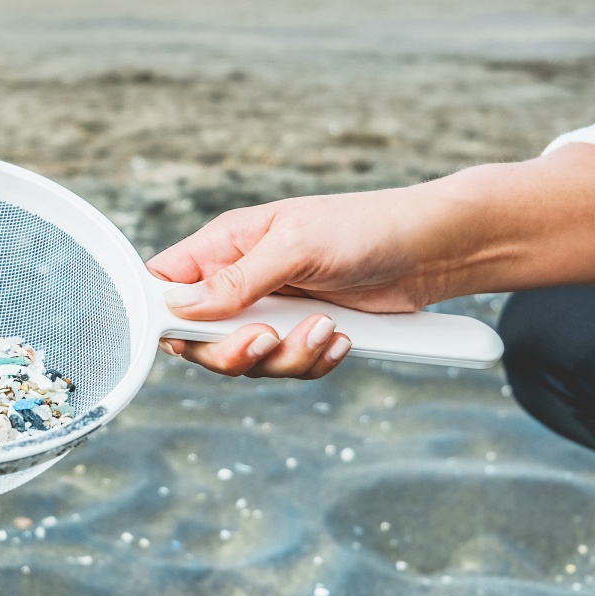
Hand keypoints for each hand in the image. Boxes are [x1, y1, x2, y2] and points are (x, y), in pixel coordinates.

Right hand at [146, 187, 438, 377]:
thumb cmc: (363, 228)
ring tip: (326, 329)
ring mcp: (272, 311)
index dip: (163, 315)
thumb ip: (235, 280)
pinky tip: (340, 340)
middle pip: (198, 338)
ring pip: (246, 361)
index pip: (166, 284)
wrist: (431, 250)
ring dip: (285, 357)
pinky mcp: (303, 334)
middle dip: (231, 351)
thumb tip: (178, 305)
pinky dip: (313, 362)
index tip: (185, 334)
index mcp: (225, 246)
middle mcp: (241, 281)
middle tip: (266, 339)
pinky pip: (287, 367)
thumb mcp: (294, 246)